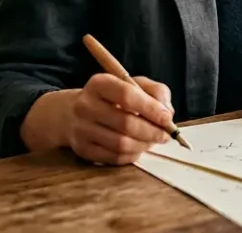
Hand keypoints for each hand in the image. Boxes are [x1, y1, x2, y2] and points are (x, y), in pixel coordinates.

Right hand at [24, 74, 174, 164]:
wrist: (73, 113)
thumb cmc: (111, 98)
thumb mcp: (132, 84)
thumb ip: (155, 92)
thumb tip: (168, 112)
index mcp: (99, 83)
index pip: (127, 95)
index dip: (151, 108)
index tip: (167, 118)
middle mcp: (85, 105)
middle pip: (125, 123)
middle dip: (152, 132)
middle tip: (166, 135)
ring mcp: (81, 129)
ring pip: (121, 144)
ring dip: (144, 145)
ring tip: (152, 141)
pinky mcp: (82, 149)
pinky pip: (114, 158)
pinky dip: (132, 155)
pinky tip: (137, 148)